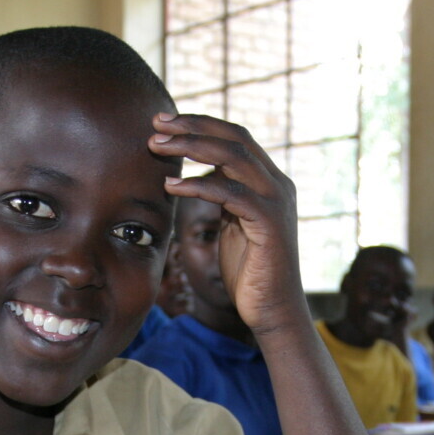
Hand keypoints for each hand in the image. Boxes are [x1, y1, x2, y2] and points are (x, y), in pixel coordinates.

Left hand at [148, 113, 304, 335]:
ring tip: (157, 147)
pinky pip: (230, 193)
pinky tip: (172, 186)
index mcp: (268, 182)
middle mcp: (277, 185)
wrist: (273, 311)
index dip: (200, 124)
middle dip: (192, 126)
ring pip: (233, 157)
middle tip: (156, 124)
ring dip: (190, 146)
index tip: (164, 123)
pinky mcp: (269, 223)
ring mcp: (276, 202)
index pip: (235, 138)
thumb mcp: (233, 225)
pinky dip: (198, 185)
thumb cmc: (249, 273)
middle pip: (234, 138)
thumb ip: (224, 197)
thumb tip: (201, 176)